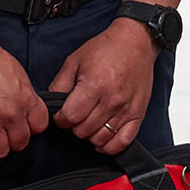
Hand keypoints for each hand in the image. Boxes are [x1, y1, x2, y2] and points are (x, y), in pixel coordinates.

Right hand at [0, 37, 48, 162]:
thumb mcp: (15, 71)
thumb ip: (23, 93)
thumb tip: (26, 106)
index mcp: (25, 97)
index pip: (39, 126)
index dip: (29, 128)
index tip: (19, 125)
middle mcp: (11, 112)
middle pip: (20, 143)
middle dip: (11, 139)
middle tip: (0, 132)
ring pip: (1, 152)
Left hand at [49, 18, 158, 154]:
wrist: (135, 43)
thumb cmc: (106, 49)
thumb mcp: (75, 60)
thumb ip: (60, 84)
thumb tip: (52, 104)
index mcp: (93, 85)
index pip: (70, 117)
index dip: (60, 119)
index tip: (61, 114)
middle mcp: (110, 100)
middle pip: (83, 131)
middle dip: (74, 126)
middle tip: (75, 115)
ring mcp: (125, 109)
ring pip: (100, 139)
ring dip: (89, 135)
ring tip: (88, 122)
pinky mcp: (137, 115)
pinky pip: (122, 142)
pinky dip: (109, 146)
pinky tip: (101, 138)